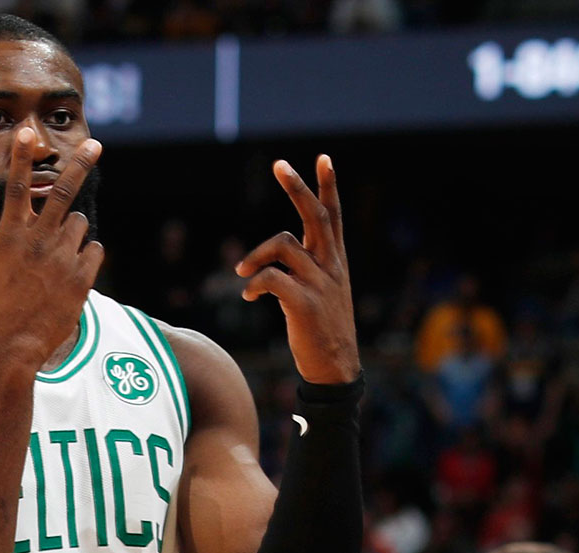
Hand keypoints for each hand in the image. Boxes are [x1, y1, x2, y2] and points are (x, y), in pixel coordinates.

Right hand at [0, 128, 104, 368]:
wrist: (13, 348)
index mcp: (10, 237)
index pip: (16, 187)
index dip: (20, 158)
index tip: (27, 133)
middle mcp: (39, 242)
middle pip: (62, 192)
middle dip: (79, 164)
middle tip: (95, 145)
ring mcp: (63, 259)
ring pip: (80, 224)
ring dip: (73, 230)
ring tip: (58, 255)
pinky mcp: (82, 278)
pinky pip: (95, 250)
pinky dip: (87, 254)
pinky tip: (71, 271)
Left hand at [237, 155, 359, 384]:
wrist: (335, 369)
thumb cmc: (322, 329)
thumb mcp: (322, 292)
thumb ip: (307, 267)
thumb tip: (277, 251)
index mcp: (335, 261)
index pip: (333, 216)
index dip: (328, 186)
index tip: (323, 158)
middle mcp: (331, 267)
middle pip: (315, 216)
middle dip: (297, 188)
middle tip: (279, 164)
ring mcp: (319, 284)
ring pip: (284, 245)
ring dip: (255, 254)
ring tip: (242, 272)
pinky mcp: (304, 304)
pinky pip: (272, 279)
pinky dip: (254, 283)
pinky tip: (248, 295)